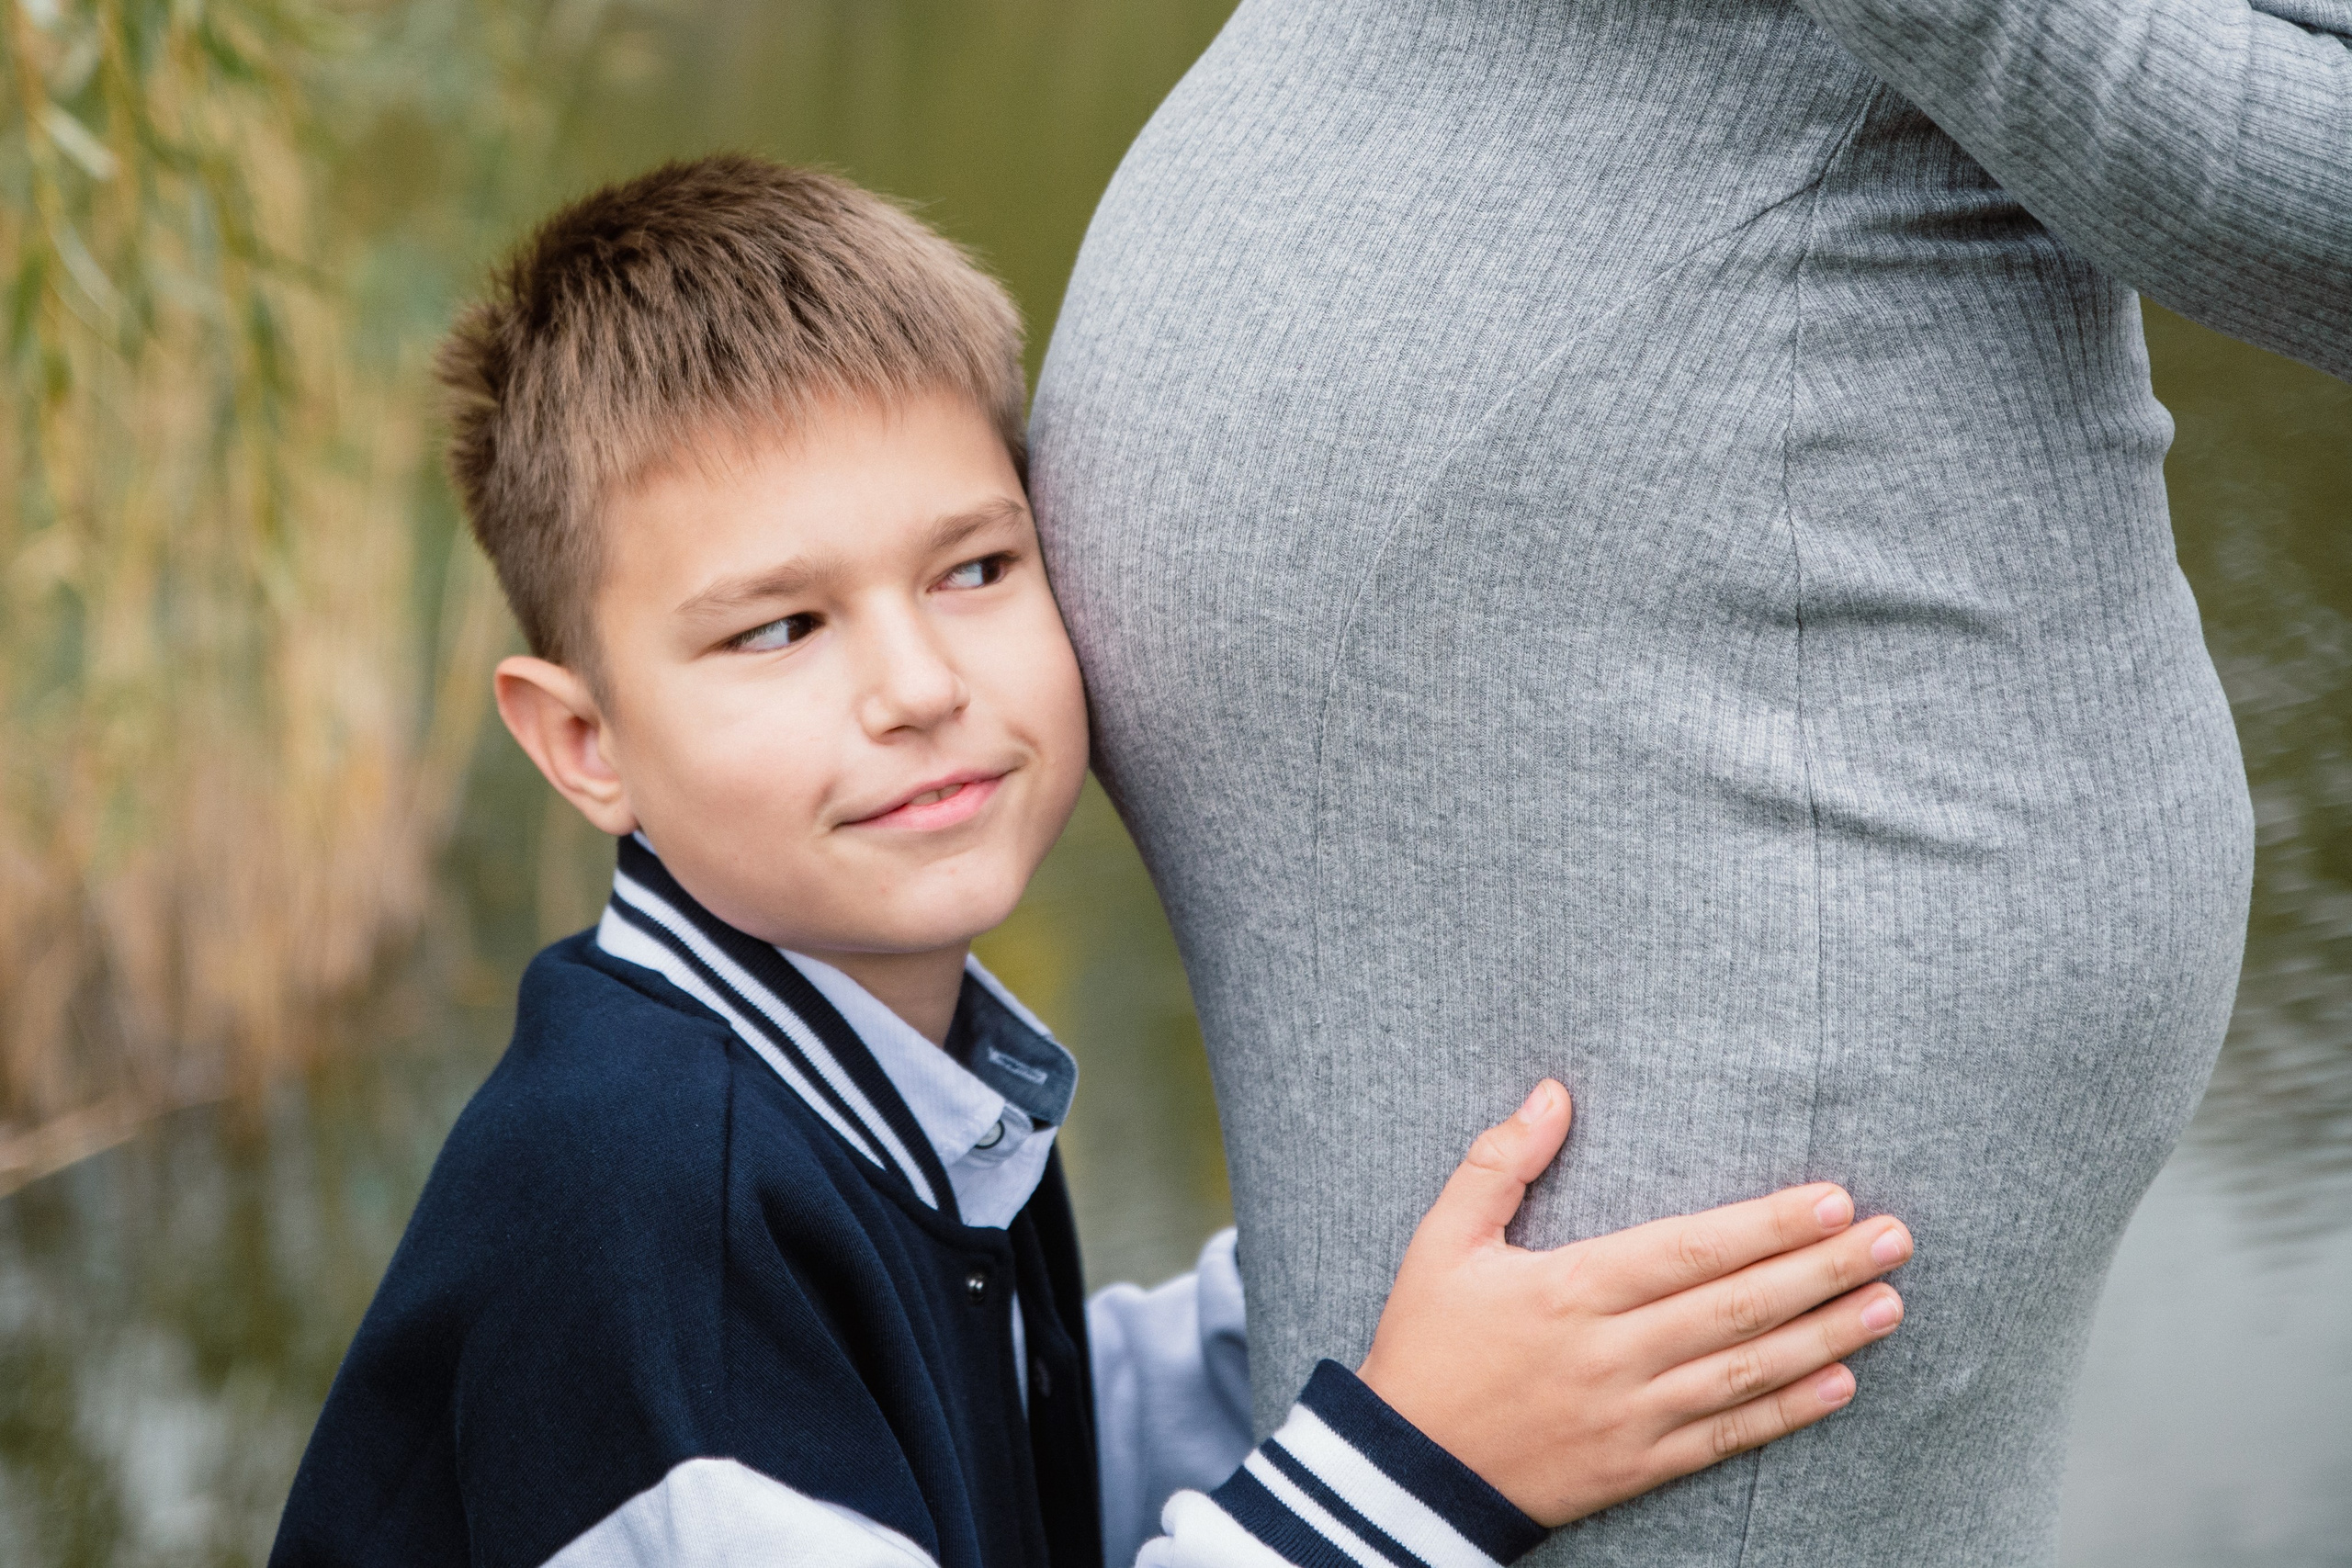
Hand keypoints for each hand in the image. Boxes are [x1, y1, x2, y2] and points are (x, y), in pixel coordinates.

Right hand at [1357, 1080, 1912, 1526]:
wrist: (1404, 1472)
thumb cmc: (1425, 1344)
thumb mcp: (1441, 1241)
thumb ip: (1499, 1163)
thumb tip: (1552, 1093)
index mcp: (1569, 1289)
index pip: (1689, 1249)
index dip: (1766, 1226)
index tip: (1833, 1201)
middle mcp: (1611, 1353)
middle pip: (1737, 1306)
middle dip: (1823, 1270)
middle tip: (1895, 1239)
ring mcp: (1630, 1415)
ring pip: (1746, 1371)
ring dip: (1826, 1336)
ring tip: (1889, 1303)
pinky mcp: (1636, 1465)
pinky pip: (1726, 1438)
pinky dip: (1787, 1412)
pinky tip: (1839, 1383)